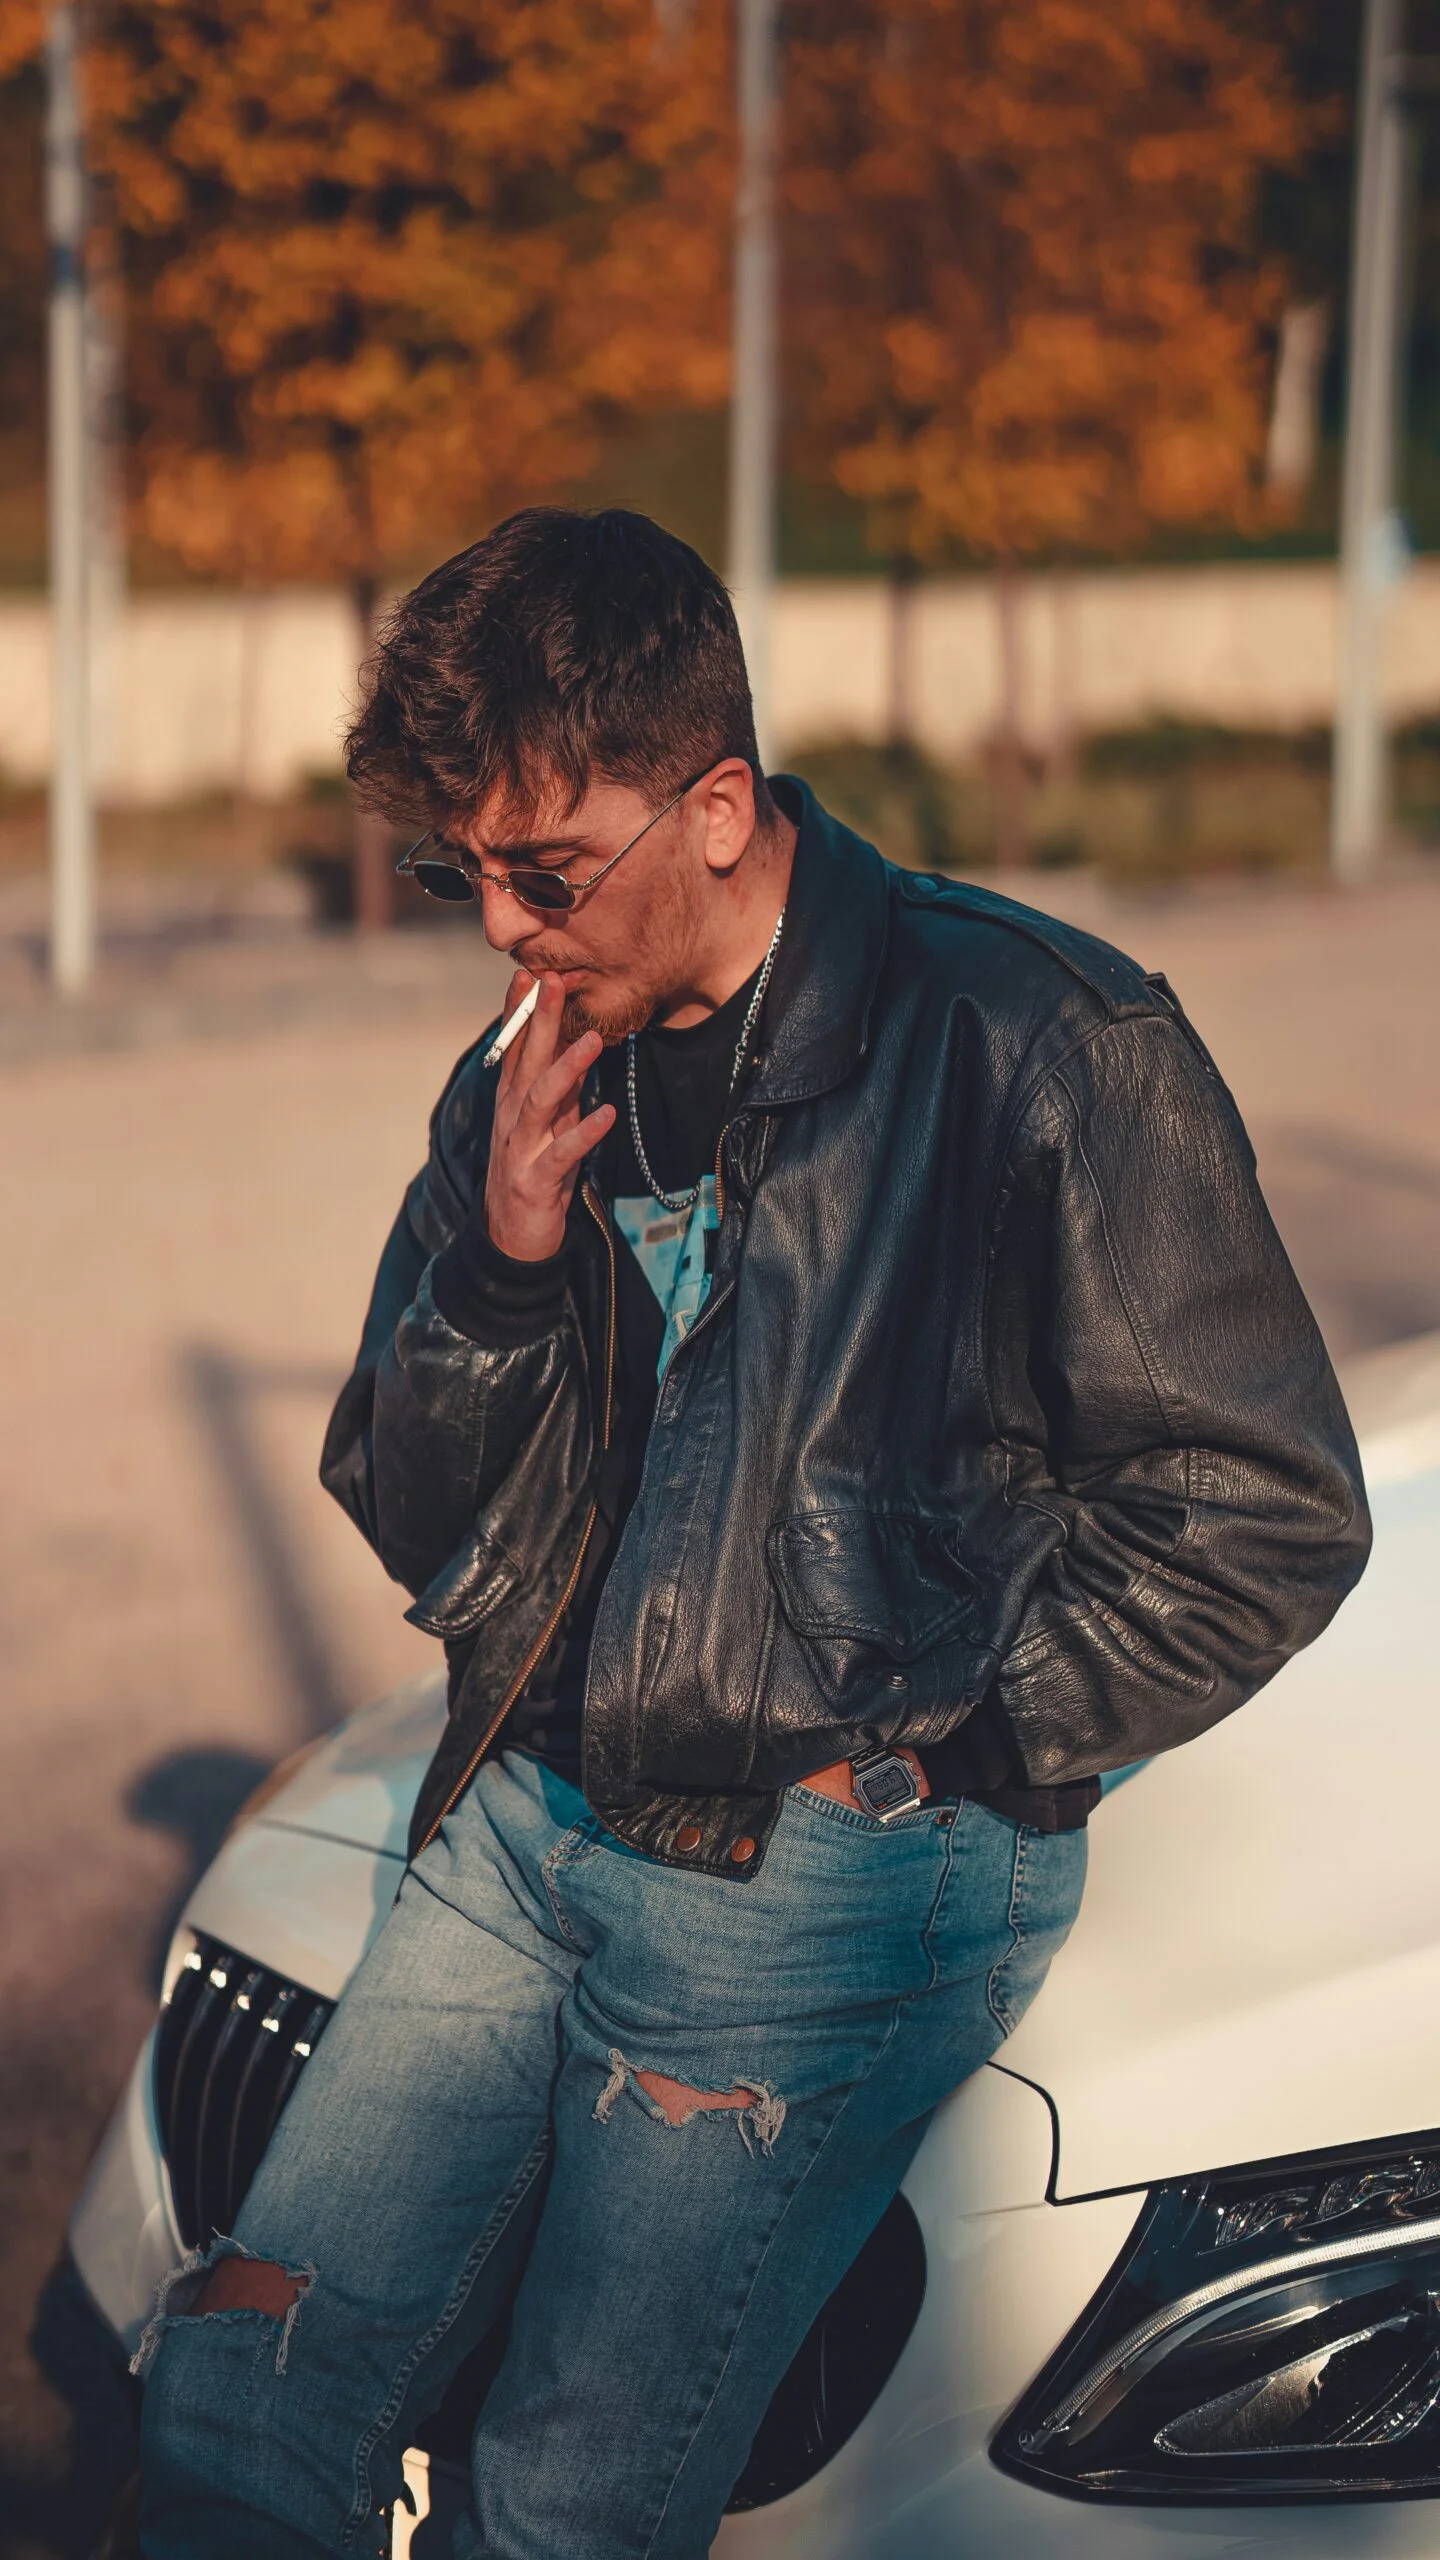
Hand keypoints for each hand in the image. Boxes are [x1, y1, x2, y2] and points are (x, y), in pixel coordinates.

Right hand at [483, 971, 614, 1260]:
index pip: (514, 1047)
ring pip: (540, 1100)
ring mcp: (520, 1147)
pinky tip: (607, 1116)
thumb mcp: (548, 1124)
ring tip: (593, 1040)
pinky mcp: (535, 1180)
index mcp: (511, 1101)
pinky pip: (561, 1153)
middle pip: (526, 1060)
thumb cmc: (535, 1172)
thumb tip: (575, 1044)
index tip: (529, 972)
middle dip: (539, 1020)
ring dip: (566, 1068)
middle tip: (554, 980)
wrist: (512, 1239)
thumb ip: (558, 1088)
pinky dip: (584, 1133)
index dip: (520, 1010)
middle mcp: (511, 1117)